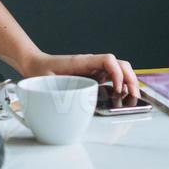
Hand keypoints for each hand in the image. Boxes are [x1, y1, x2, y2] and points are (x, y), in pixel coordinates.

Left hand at [24, 51, 139, 97]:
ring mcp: (95, 69)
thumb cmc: (40, 72)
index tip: (118, 89)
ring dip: (129, 81)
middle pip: (120, 64)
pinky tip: (123, 95)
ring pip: (120, 69)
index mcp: (82, 62)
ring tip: (133, 97)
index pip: (108, 60)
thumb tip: (73, 108)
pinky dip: (122, 84)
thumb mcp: (47, 83)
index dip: (117, 73)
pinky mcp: (94, 75)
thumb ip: (59, 93)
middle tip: (133, 96)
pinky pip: (113, 76)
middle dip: (130, 79)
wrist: (35, 65)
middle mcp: (92, 63)